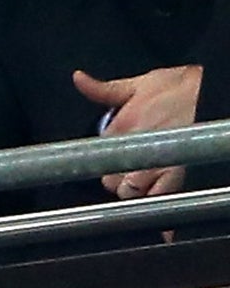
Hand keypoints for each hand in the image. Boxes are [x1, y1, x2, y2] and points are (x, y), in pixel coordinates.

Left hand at [77, 65, 200, 199]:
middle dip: (120, 182)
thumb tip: (79, 79)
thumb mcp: (136, 84)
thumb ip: (103, 89)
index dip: (107, 165)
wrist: (208, 91)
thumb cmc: (177, 88)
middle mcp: (133, 148)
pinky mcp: (177, 173)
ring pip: (132, 194)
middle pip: (112, 183)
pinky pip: (160, 199)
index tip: (115, 164)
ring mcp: (155, 163)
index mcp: (119, 128)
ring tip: (148, 185)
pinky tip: (161, 208)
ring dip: (138, 193)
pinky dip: (159, 205)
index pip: (97, 161)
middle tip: (133, 175)